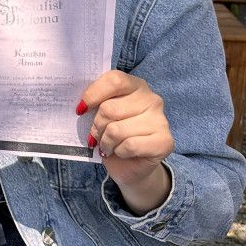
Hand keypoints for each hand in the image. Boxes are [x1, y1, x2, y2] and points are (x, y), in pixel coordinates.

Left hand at [79, 70, 173, 213]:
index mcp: (135, 85)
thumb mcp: (101, 114)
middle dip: (96, 127)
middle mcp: (151, 99)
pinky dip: (118, 152)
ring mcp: (160, 120)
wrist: (131, 166)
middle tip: (96, 135)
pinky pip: (129, 145)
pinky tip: (121, 152)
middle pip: (109, 109)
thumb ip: (94, 102)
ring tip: (107, 145)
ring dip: (105, 142)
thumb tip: (80, 105)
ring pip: (117, 130)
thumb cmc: (112, 135)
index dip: (93, 95)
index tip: (81, 110)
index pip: (114, 80)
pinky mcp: (165, 141)